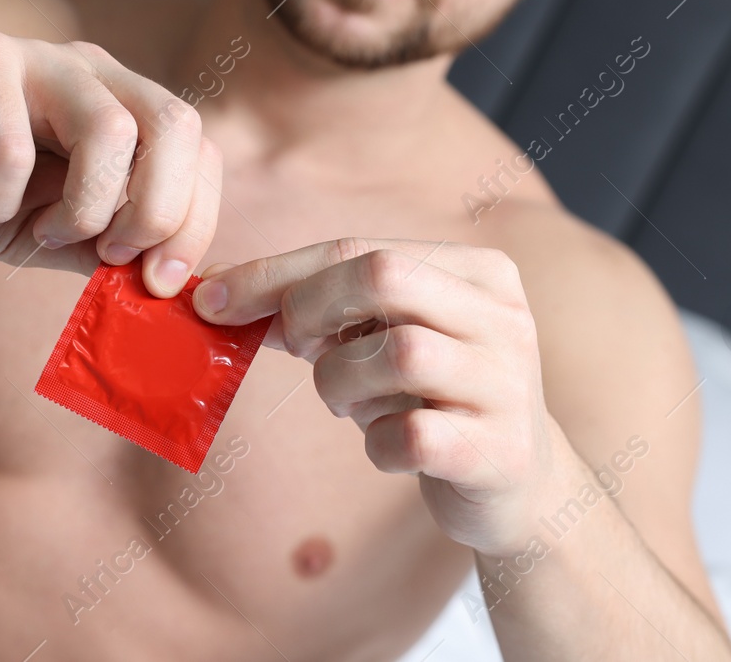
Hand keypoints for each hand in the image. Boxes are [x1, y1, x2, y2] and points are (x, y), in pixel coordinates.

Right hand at [0, 30, 219, 295]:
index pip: (198, 150)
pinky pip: (12, 140)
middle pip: (177, 125)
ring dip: (82, 207)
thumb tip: (165, 283)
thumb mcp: (37, 234)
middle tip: (108, 255)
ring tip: (38, 231)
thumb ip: (99, 247)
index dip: (194, 220)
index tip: (159, 283)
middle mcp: (92, 72)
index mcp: (121, 107)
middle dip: (156, 211)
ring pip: (111, 129)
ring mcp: (38, 57)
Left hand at [193, 238, 578, 556]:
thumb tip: (217, 291)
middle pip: (383, 276)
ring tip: (349, 402)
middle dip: (312, 310)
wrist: (518, 484)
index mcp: (477, 271)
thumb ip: (319, 308)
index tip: (212, 299)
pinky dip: (377, 444)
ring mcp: (508, 383)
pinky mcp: (501, 451)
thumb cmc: (429, 397)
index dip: (274, 272)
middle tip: (297, 349)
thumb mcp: (381, 338)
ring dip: (342, 383)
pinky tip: (388, 447)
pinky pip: (410, 435)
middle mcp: (504, 316)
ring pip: (399, 352)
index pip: (357, 246)